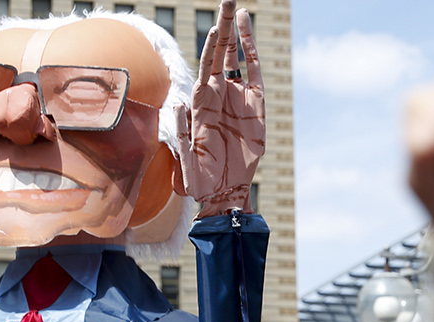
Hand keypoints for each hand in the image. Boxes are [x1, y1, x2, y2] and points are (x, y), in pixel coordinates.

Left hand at [180, 0, 264, 216]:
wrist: (224, 191)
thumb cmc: (200, 180)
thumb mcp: (187, 165)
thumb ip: (182, 138)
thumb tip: (178, 106)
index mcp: (201, 104)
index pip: (205, 68)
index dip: (209, 48)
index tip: (213, 27)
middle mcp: (218, 95)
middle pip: (219, 54)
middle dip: (221, 28)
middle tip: (226, 2)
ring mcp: (237, 98)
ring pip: (235, 57)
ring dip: (235, 33)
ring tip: (235, 7)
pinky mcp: (255, 106)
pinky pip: (253, 72)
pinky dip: (251, 50)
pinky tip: (248, 28)